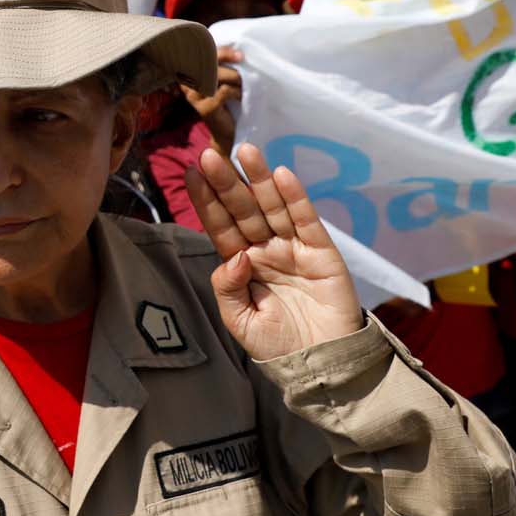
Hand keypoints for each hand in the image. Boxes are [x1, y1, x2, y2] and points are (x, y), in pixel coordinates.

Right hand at [182, 47, 242, 151]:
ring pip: (215, 75)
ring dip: (234, 76)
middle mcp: (187, 84)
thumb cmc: (228, 101)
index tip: (238, 53)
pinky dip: (236, 91)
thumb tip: (237, 51)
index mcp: (189, 75)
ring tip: (244, 83)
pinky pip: (224, 90)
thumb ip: (221, 66)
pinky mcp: (205, 108)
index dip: (219, 51)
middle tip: (242, 59)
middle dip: (226, 58)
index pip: (199, 55)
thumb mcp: (222, 79)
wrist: (228, 131)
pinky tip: (241, 97)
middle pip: (206, 62)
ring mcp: (194, 97)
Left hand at [184, 143, 362, 360]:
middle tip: (210, 155)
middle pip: (243, 210)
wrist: (322, 365)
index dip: (207, 201)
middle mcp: (265, 250)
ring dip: (259, 179)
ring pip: (273, 207)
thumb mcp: (240, 321)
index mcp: (241, 264)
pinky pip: (306, 220)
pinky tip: (281, 175)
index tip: (192, 173)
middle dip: (227, 183)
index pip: (221, 226)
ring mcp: (293, 248)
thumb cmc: (278, 345)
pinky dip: (295, 198)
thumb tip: (235, 255)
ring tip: (245, 151)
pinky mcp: (322, 252)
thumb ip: (228, 288)